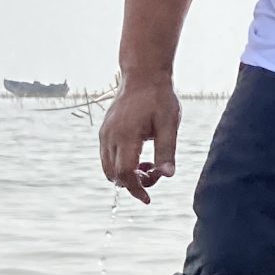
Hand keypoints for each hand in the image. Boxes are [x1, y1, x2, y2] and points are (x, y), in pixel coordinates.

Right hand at [99, 76, 180, 203]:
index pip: (124, 173)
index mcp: (126, 135)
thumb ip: (166, 151)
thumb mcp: (169, 125)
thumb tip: (167, 175)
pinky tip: (140, 158)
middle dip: (133, 183)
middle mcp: (109, 136)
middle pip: (114, 174)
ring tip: (149, 166)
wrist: (142, 76)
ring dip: (126, 175)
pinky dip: (121, 165)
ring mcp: (104, 134)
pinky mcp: (104, 132)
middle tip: (154, 175)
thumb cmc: (159, 99)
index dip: (135, 189)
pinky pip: (107, 157)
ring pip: (108, 168)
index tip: (148, 199)